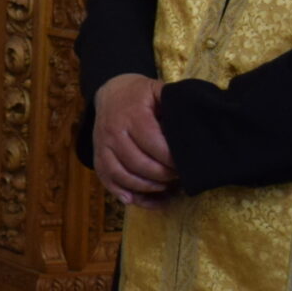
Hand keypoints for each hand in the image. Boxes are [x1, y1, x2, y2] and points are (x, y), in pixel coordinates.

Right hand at [91, 73, 176, 210]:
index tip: (186, 164)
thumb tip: (194, 126)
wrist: (110, 92)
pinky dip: (121, 193)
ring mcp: (103, 146)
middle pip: (139, 163)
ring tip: (163, 187)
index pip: (154, 144)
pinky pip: (107, 180)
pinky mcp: (97, 157)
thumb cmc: (140, 94)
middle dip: (162, 175)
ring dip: (145, 187)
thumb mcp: (158, 90)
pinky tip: (136, 200)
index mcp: (132, 115)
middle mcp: (114, 132)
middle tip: (178, 176)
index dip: (172, 160)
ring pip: (122, 175)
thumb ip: (174, 104)